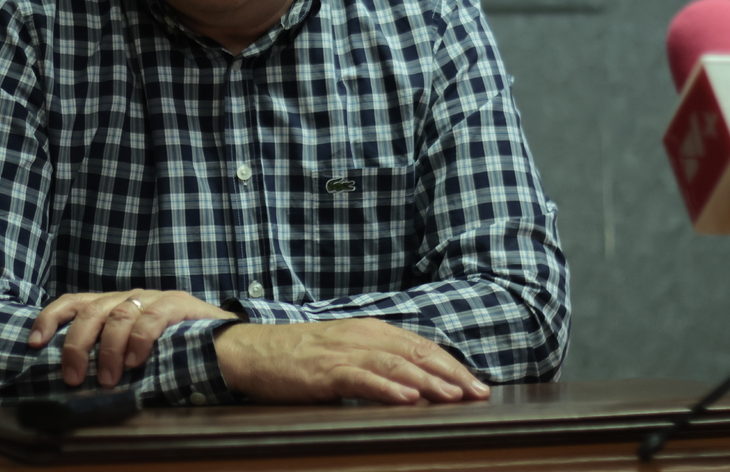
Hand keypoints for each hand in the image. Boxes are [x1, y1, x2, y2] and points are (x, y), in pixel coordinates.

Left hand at [28, 290, 238, 387]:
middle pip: (91, 311)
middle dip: (76, 345)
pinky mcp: (179, 303)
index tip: (33, 342)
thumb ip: (110, 356)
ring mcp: (156, 298)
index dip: (50, 319)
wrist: (229, 348)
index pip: (74, 302)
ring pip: (118, 314)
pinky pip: (151, 317)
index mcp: (117, 305)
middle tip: (73, 378)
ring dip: (107, 350)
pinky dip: (138, 340)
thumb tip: (73, 380)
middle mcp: (132, 297)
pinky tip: (135, 362)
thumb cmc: (179, 356)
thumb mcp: (135, 354)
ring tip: (107, 379)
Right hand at [214, 318, 489, 404]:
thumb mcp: (343, 351)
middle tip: (478, 393)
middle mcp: (361, 336)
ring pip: (394, 365)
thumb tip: (413, 380)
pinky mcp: (324, 371)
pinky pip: (361, 379)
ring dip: (427, 382)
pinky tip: (406, 399)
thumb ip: (375, 359)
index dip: (451, 364)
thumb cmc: (297, 355)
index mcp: (369, 330)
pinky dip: (387, 388)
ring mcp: (343, 352)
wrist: (251, 350)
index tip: (476, 383)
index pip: (420, 346)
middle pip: (415, 353)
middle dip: (450, 373)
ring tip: (453, 396)